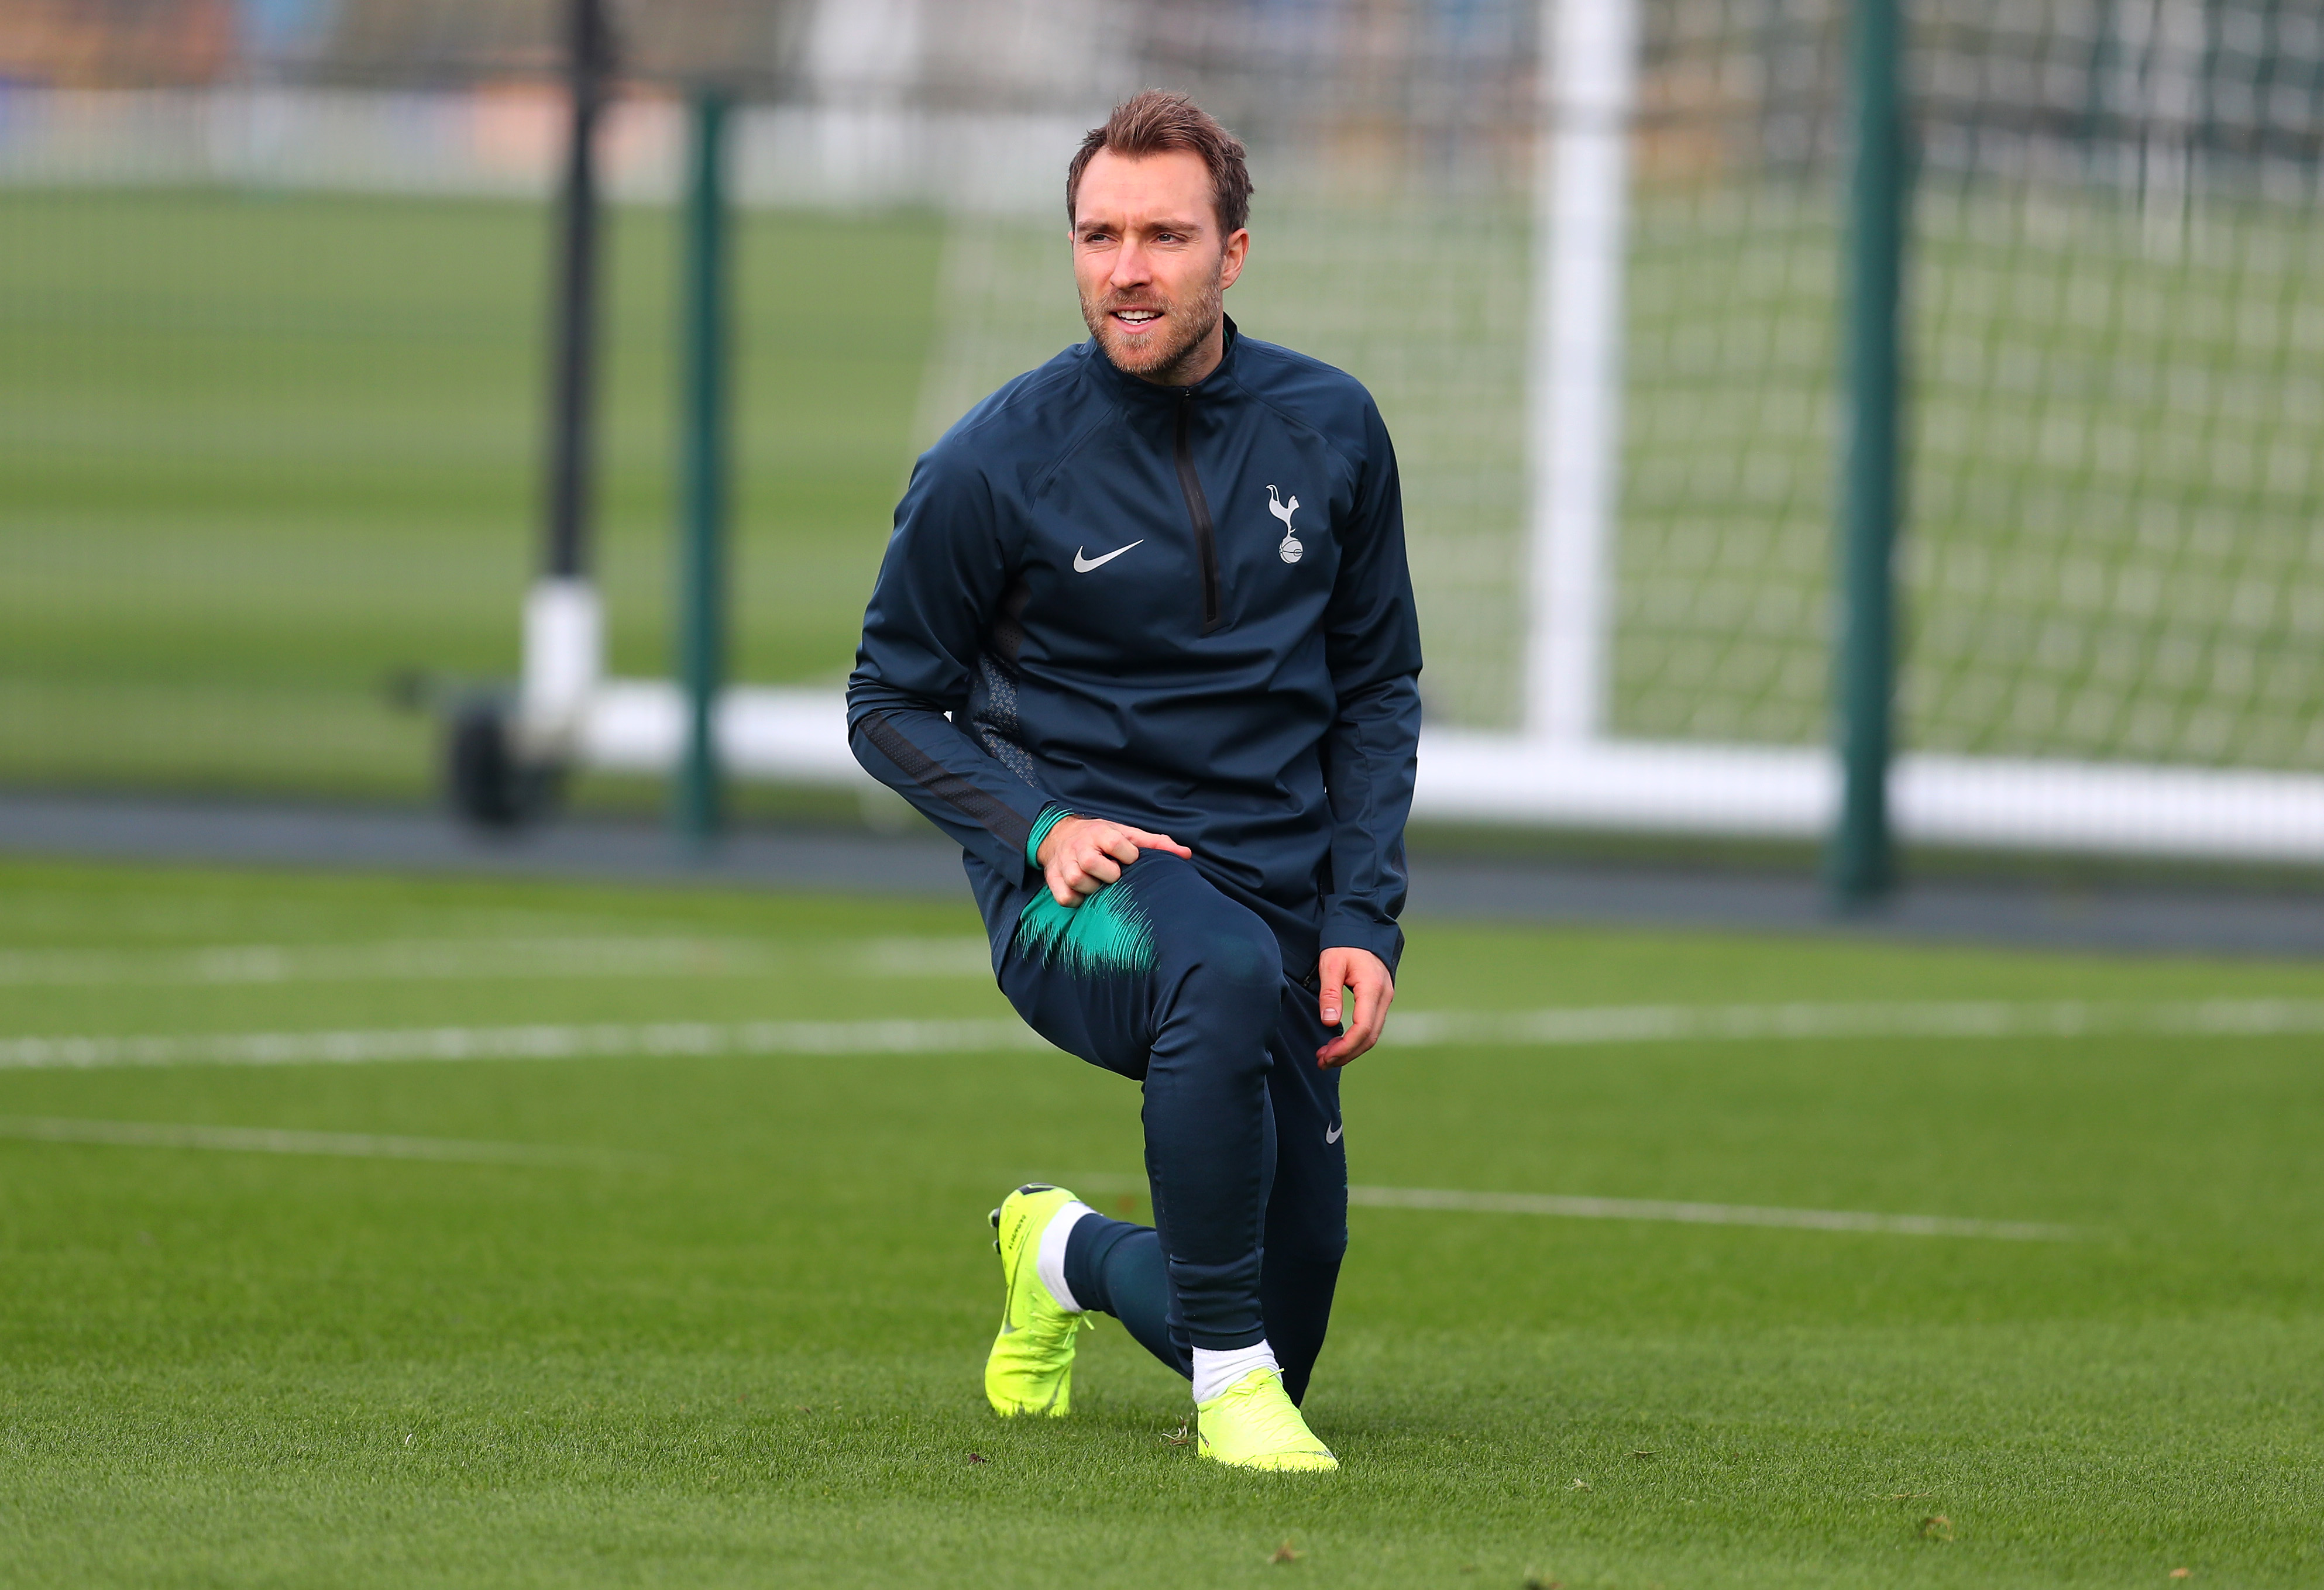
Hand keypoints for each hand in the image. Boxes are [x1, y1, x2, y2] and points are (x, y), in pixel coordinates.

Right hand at [1035, 814, 1190, 906]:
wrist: (1060, 834)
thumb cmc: (1101, 838)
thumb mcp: (1126, 834)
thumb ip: (1155, 844)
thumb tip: (1186, 854)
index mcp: (1100, 833)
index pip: (1116, 843)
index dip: (1128, 855)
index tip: (1131, 860)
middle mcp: (1079, 846)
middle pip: (1091, 863)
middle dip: (1108, 874)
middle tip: (1114, 876)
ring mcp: (1064, 862)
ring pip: (1076, 881)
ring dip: (1092, 888)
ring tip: (1099, 884)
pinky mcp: (1052, 878)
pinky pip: (1065, 897)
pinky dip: (1076, 899)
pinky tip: (1084, 894)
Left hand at [1315, 946, 1392, 1067]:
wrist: (1361, 929)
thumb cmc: (1344, 945)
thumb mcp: (1331, 965)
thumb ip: (1330, 994)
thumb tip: (1330, 1023)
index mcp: (1372, 988)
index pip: (1364, 1028)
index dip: (1346, 1047)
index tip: (1327, 1056)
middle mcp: (1384, 997)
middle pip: (1370, 1037)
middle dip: (1346, 1054)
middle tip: (1322, 1062)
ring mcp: (1385, 999)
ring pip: (1372, 1035)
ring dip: (1350, 1049)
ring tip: (1326, 1057)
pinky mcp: (1380, 1001)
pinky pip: (1371, 1026)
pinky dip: (1355, 1040)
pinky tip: (1338, 1044)